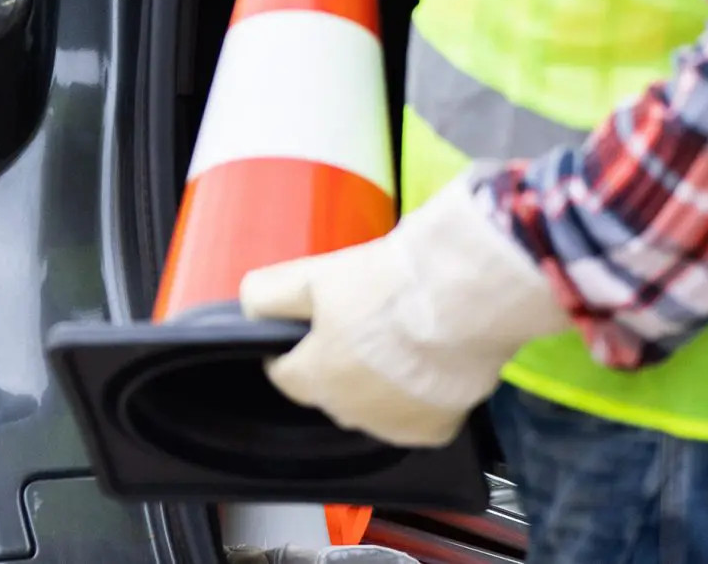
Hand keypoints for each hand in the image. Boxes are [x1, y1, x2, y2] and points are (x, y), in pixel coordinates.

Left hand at [239, 177, 567, 447]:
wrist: (460, 300)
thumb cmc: (386, 287)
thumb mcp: (312, 277)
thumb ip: (269, 295)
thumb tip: (247, 307)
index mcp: (315, 378)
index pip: (285, 374)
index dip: (294, 348)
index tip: (311, 327)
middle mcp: (349, 412)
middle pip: (331, 389)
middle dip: (339, 362)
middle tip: (366, 321)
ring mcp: (394, 426)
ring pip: (373, 406)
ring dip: (379, 383)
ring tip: (401, 339)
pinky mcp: (435, 430)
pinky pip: (417, 418)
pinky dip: (420, 398)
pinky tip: (430, 364)